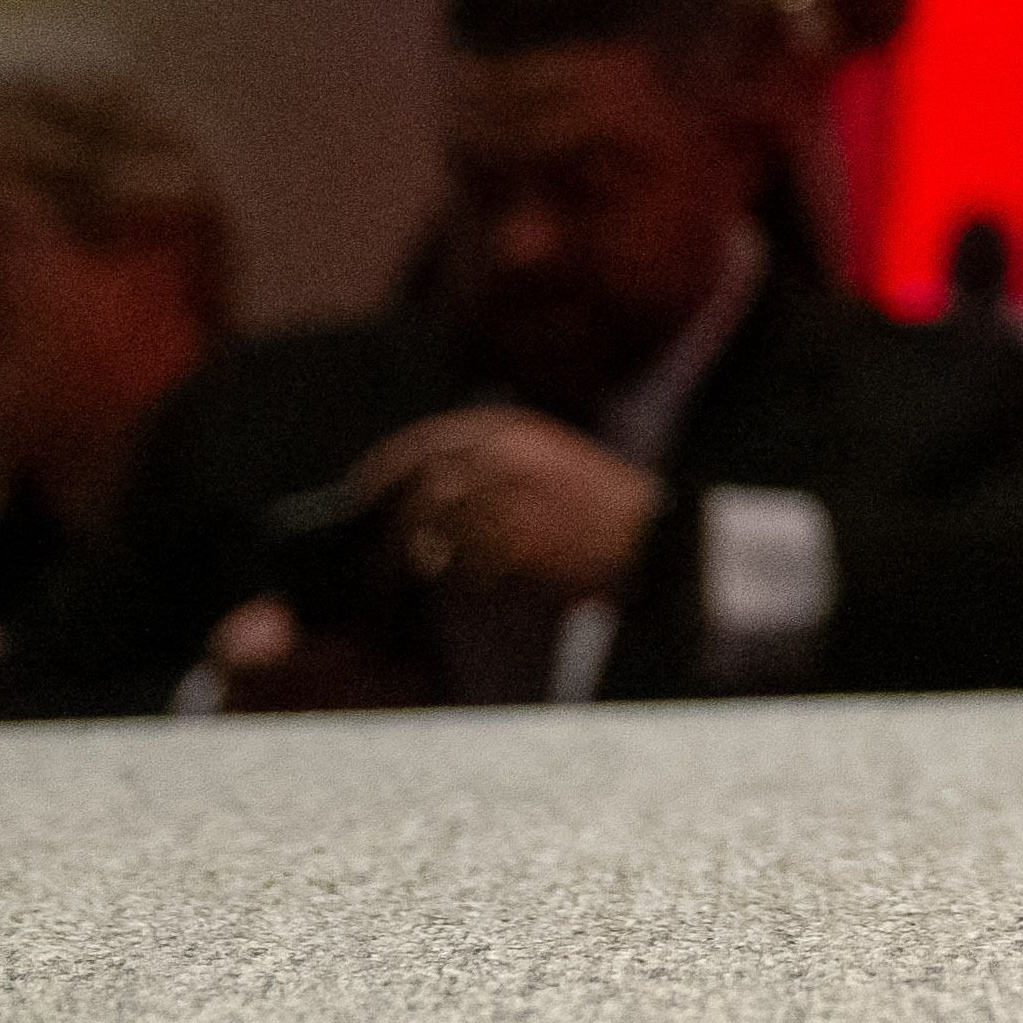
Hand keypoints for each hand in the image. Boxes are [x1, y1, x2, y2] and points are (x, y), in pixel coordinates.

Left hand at [352, 404, 668, 609]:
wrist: (661, 541)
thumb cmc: (607, 513)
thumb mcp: (551, 464)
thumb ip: (495, 468)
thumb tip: (435, 495)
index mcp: (514, 431)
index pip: (423, 445)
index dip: (384, 472)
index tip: (362, 497)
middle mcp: (506, 456)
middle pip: (416, 490)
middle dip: (385, 526)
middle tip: (373, 559)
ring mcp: (513, 497)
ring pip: (429, 531)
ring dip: (405, 561)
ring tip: (397, 588)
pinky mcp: (520, 542)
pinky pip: (460, 565)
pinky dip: (449, 582)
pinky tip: (457, 592)